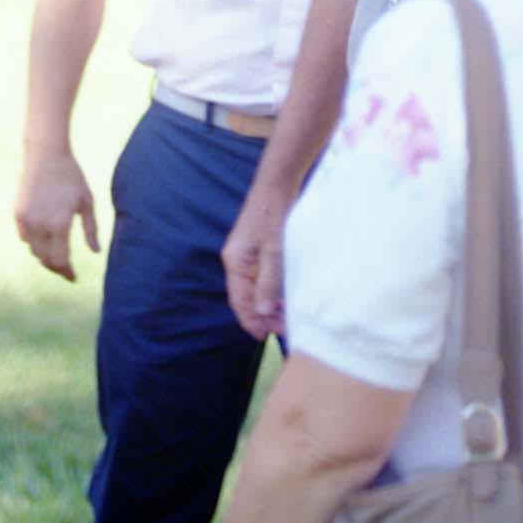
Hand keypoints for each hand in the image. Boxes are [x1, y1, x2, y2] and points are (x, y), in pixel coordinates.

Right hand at [14, 149, 99, 281]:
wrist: (46, 155)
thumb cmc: (71, 178)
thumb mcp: (86, 202)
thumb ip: (91, 229)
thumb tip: (96, 252)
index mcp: (60, 224)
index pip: (60, 261)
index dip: (67, 273)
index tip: (74, 278)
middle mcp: (40, 225)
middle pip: (45, 260)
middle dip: (56, 267)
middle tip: (66, 269)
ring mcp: (26, 220)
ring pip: (33, 251)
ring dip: (44, 256)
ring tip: (56, 254)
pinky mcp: (17, 213)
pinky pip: (24, 238)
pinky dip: (34, 243)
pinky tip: (43, 239)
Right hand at [222, 192, 286, 340]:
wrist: (277, 185)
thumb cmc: (272, 214)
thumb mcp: (273, 251)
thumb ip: (268, 282)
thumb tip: (264, 313)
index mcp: (235, 263)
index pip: (239, 301)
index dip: (251, 321)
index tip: (265, 337)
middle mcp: (238, 263)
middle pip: (247, 298)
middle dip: (263, 316)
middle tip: (284, 329)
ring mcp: (249, 258)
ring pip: (257, 290)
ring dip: (270, 305)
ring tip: (288, 318)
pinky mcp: (260, 252)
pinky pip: (264, 279)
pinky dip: (274, 291)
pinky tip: (287, 298)